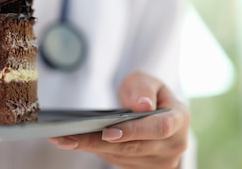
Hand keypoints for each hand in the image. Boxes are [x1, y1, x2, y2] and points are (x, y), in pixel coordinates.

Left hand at [49, 72, 189, 168]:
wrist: (152, 111)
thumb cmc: (149, 93)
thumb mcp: (147, 80)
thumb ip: (144, 89)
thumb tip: (142, 106)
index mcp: (179, 119)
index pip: (159, 128)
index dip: (133, 131)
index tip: (108, 131)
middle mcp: (173, 146)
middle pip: (133, 147)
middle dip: (98, 142)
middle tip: (68, 136)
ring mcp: (158, 161)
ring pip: (120, 157)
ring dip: (89, 148)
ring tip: (61, 138)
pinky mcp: (141, 168)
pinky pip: (115, 160)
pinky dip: (93, 150)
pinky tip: (71, 142)